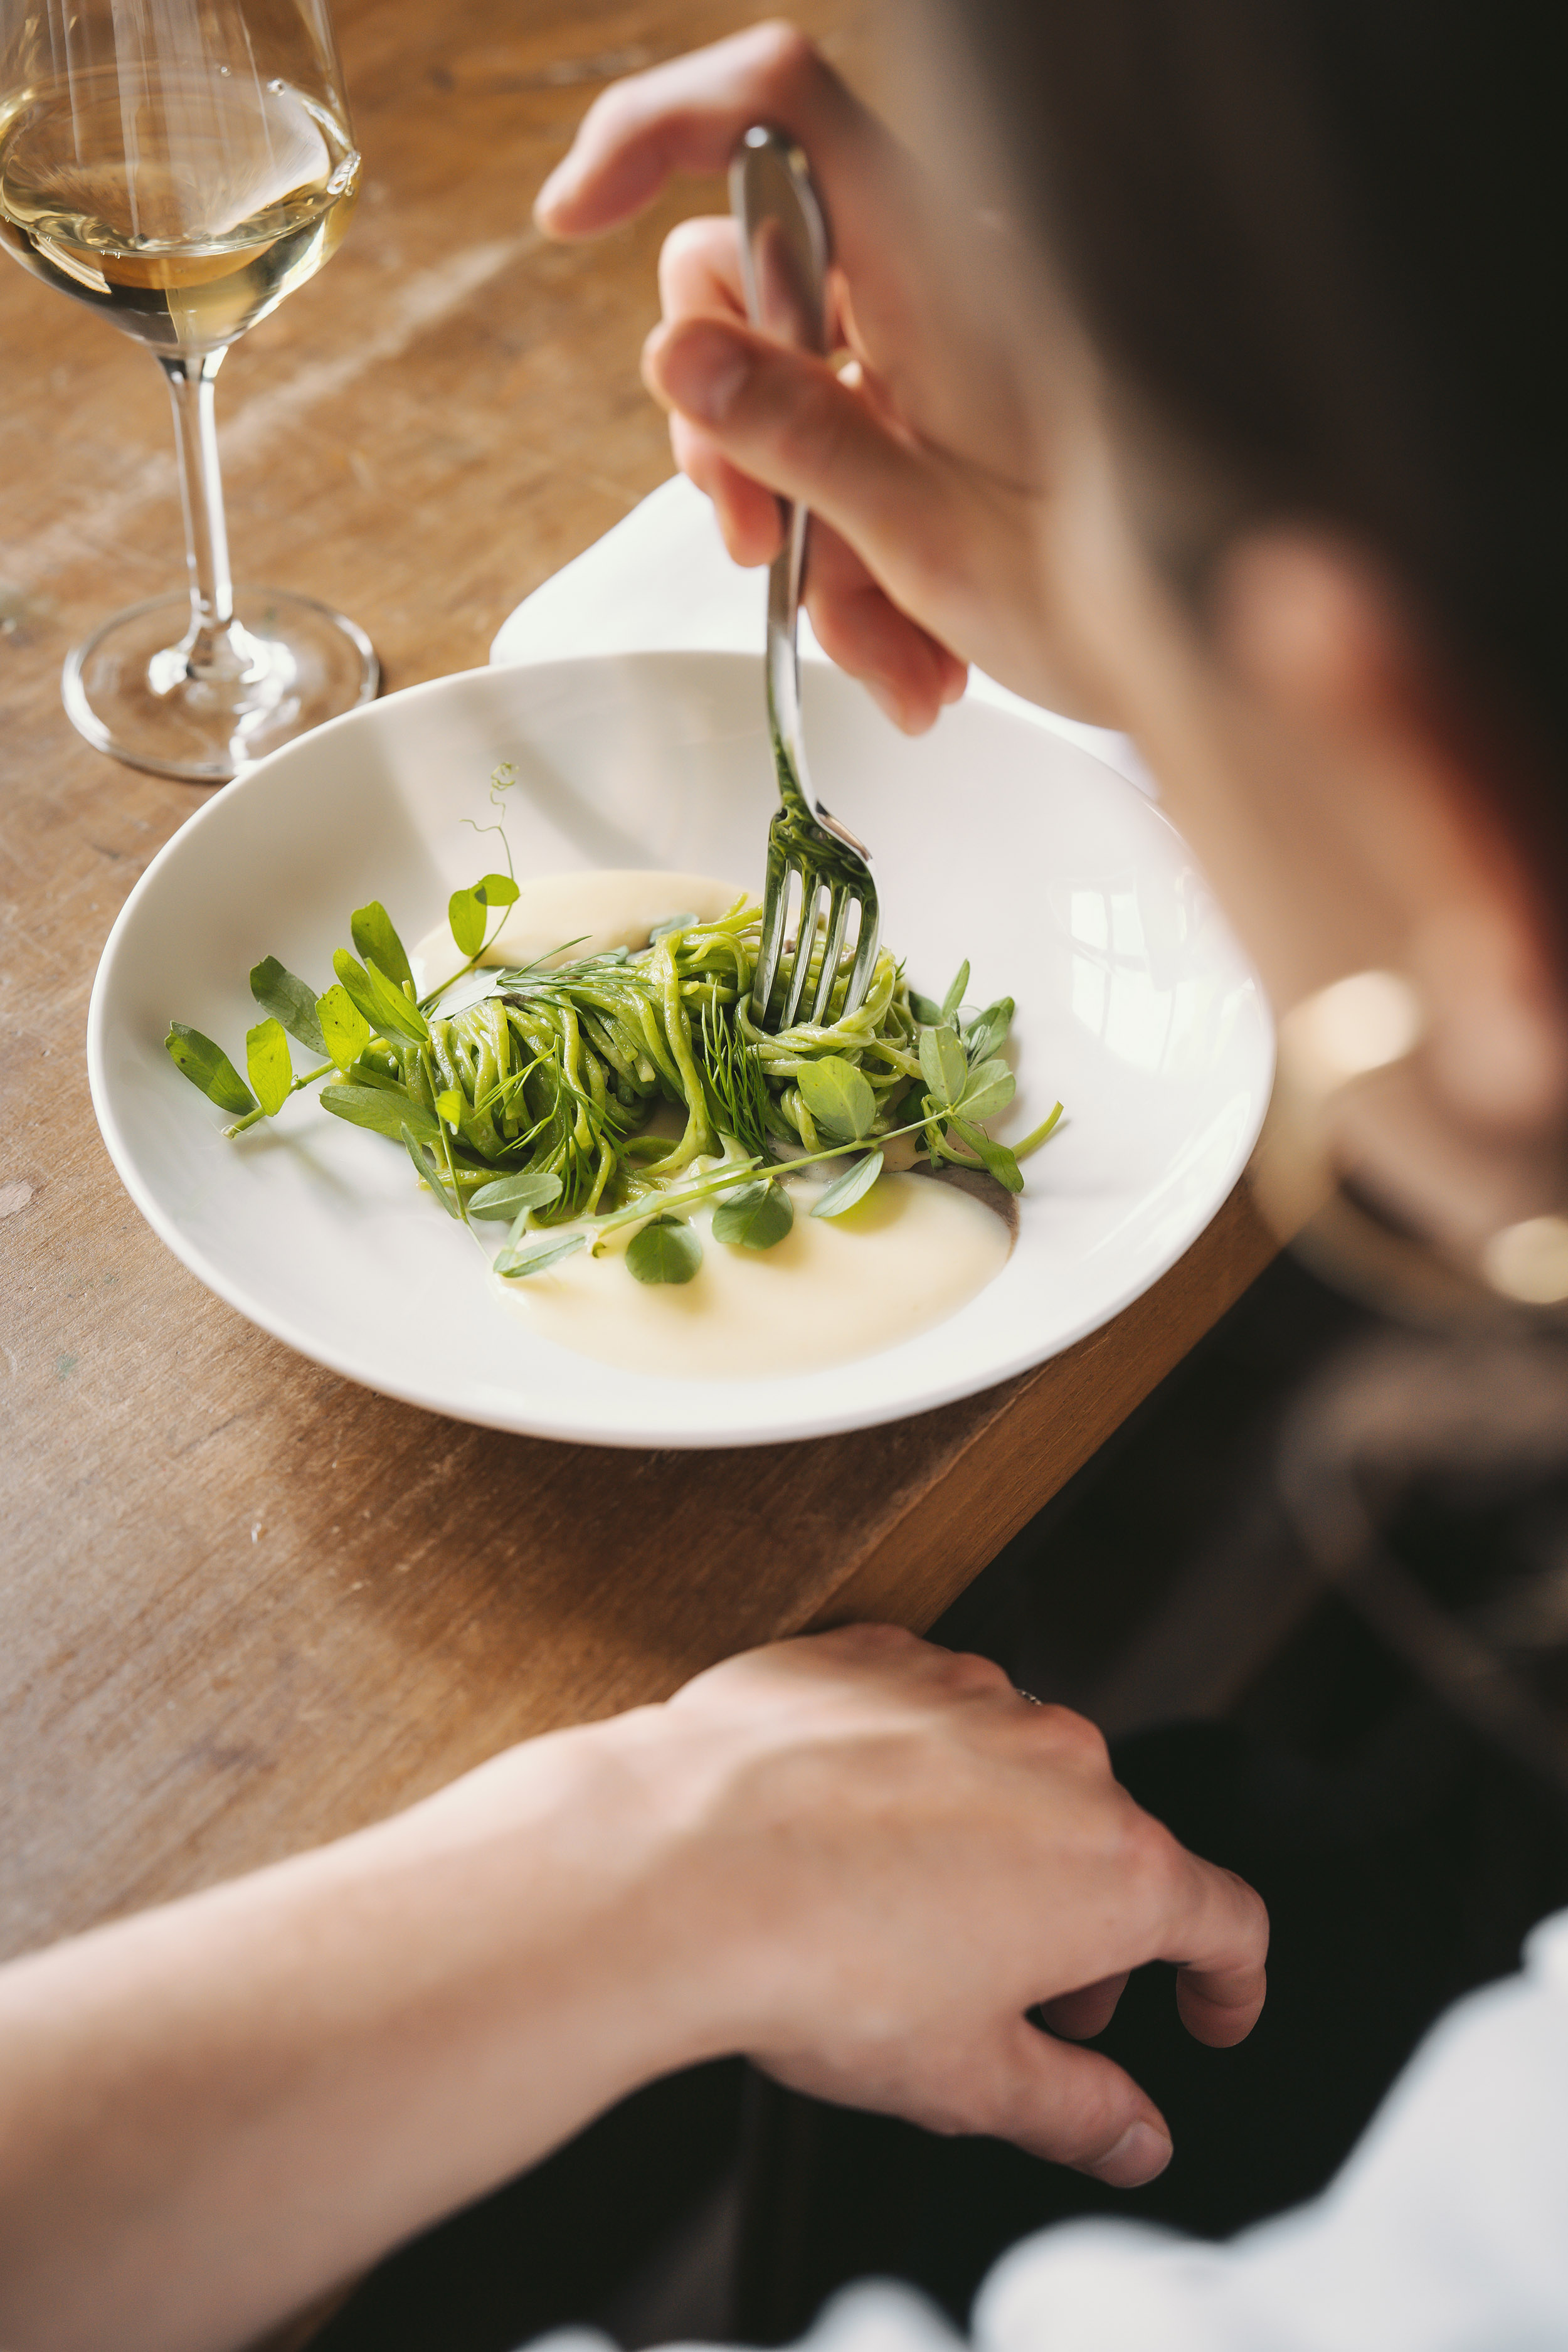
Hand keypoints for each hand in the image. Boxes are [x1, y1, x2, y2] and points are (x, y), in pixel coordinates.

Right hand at [536, 24, 1113, 731]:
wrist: (1203, 661)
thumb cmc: (1111, 595)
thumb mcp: (932, 531)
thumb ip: (799, 435)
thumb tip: (677, 353)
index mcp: (935, 264)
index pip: (775, 106)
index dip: (656, 126)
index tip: (570, 216)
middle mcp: (920, 285)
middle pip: (735, 275)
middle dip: (721, 428)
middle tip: (762, 548)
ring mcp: (918, 353)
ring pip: (767, 391)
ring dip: (795, 536)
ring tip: (883, 649)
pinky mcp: (922, 419)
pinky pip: (829, 465)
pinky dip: (847, 571)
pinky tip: (913, 657)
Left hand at [657, 1624, 1267, 2186]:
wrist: (679, 1862)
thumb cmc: (822, 1967)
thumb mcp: (971, 2081)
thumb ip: (1077, 2111)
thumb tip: (1131, 2135)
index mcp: (1111, 1868)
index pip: (1223, 1920)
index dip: (1227, 1981)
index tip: (1208, 2008)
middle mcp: (1058, 1760)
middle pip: (1108, 1850)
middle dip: (1080, 1931)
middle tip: (1022, 1999)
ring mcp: (969, 1693)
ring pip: (1014, 1773)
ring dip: (995, 1840)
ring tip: (913, 1913)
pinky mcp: (880, 1656)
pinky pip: (926, 1712)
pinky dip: (911, 1768)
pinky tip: (850, 1827)